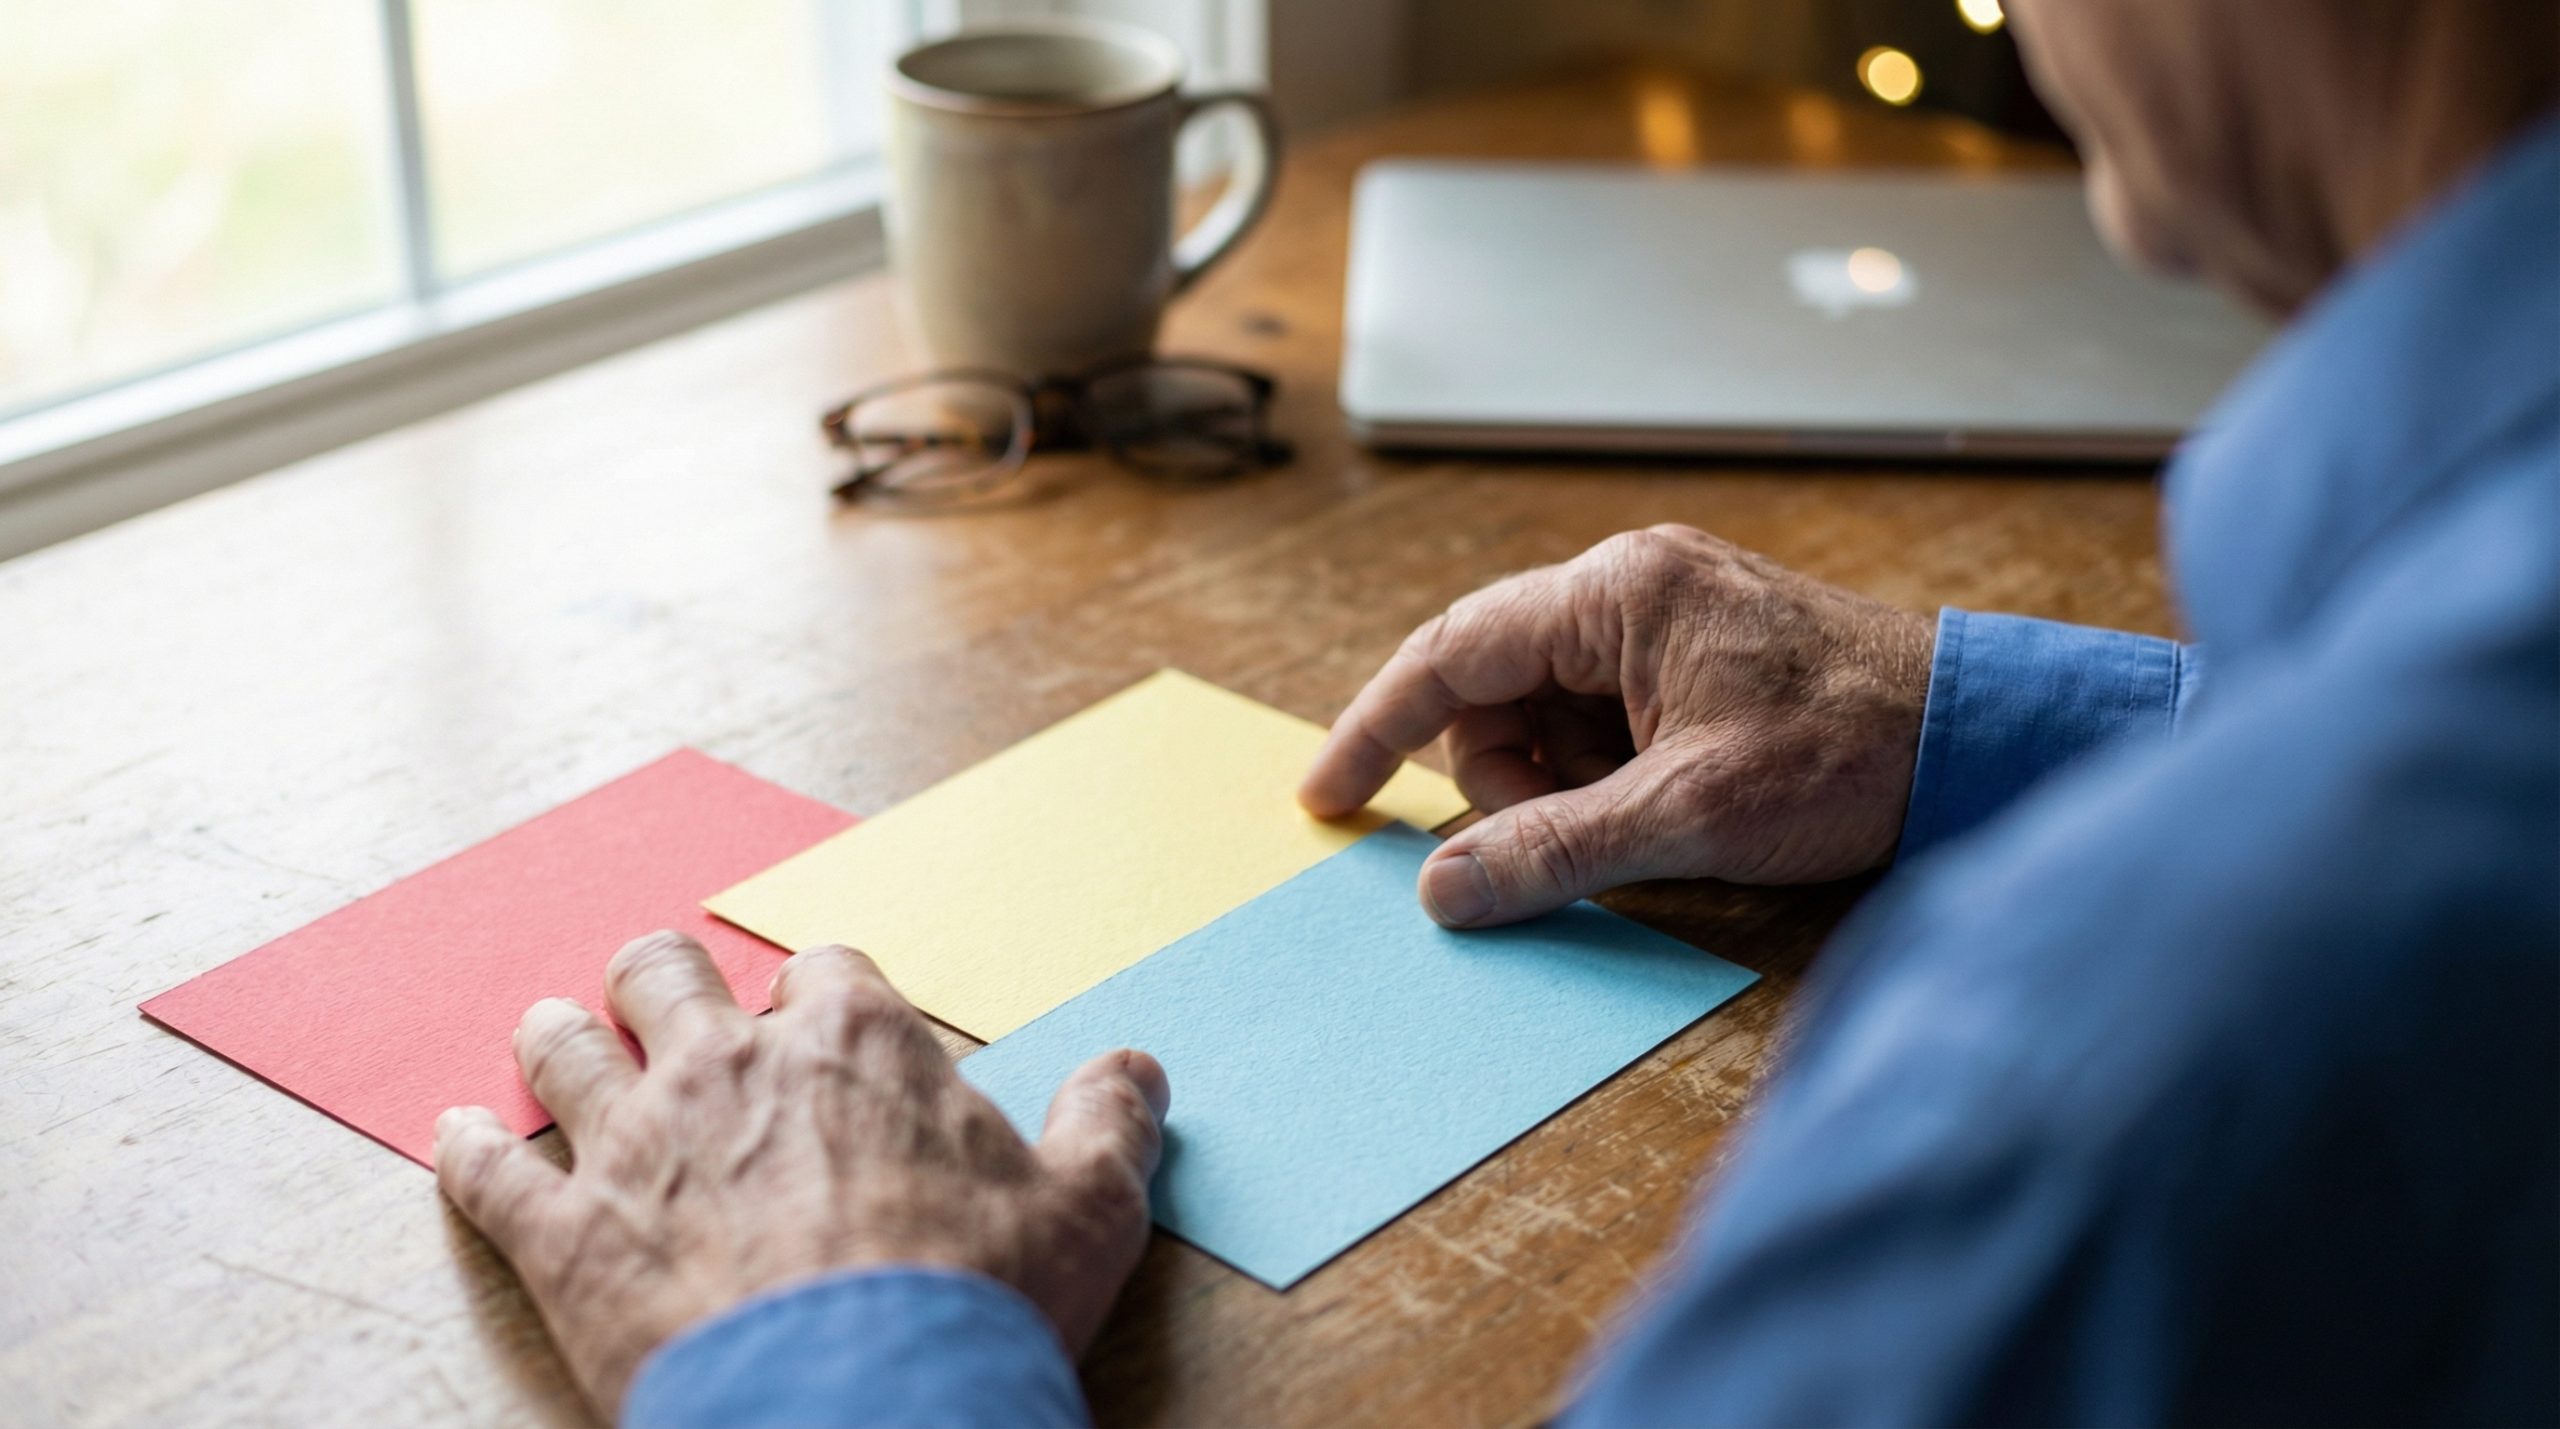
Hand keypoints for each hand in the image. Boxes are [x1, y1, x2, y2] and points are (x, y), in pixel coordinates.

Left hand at [433, 931, 1167, 1416]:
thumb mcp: (1090, 1209)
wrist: (857, 1406)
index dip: (822, 989)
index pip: (827, 969)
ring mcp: (636, 1143)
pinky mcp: (566, 1236)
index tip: (819, 1011)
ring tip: (548, 1027)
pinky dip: (467, 1151)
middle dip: (664, 976)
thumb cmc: (976, 1301)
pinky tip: (453, 1136)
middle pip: (669, 974)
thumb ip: (1111, 1122)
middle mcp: (731, 1065)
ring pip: (567, 1049)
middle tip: (661, 986)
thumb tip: (1138, 1069)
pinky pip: (490, 1174)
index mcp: (854, 1043)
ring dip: (557, 1035)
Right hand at [1301, 524, 1933, 925]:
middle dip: (1509, 778)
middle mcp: (1633, 585)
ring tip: (1648, 820)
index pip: (1451, 652)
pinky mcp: (1696, 656)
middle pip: (1496, 688)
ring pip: (1547, 711)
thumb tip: (1445, 891)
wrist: (1986, 740)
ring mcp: (1667, 617)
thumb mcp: (1690, 814)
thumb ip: (1555, 848)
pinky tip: (1670, 805)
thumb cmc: (1855, 753)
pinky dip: (1609, 775)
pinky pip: (1604, 718)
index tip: (1329, 795)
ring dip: (1566, 783)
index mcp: (1620, 593)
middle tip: (1574, 837)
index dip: (1378, 727)